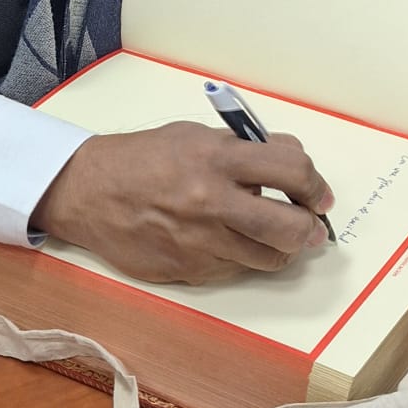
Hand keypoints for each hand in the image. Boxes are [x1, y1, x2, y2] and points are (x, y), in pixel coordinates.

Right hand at [32, 122, 334, 285]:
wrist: (89, 192)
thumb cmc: (145, 158)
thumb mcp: (196, 136)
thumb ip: (245, 150)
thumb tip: (292, 167)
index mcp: (217, 158)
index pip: (293, 171)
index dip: (315, 185)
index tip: (318, 195)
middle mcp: (212, 202)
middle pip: (290, 228)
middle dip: (310, 229)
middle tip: (311, 226)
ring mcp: (200, 242)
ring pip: (269, 258)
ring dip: (281, 248)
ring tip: (273, 236)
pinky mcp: (189, 270)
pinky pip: (236, 269)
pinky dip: (243, 257)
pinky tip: (230, 242)